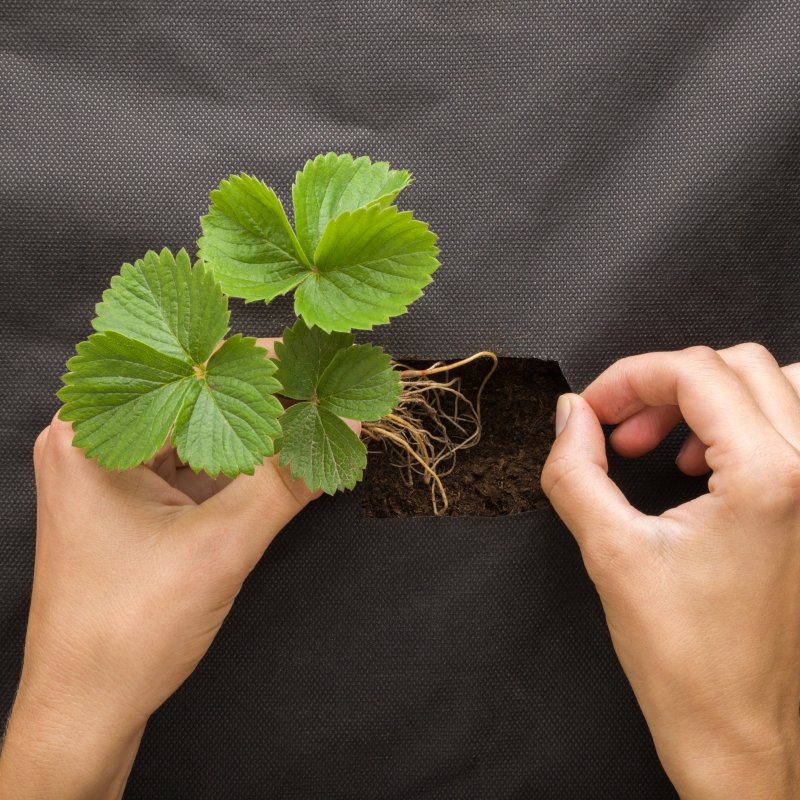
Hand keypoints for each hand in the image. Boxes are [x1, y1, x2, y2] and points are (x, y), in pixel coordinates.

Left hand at [0, 339, 340, 799]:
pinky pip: (202, 468)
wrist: (88, 710)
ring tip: (322, 415)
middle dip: (269, 399)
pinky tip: (292, 458)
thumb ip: (287, 481)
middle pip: (200, 400)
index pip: (192, 372)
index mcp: (93, 434)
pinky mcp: (139, 501)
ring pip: (206, 434)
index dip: (263, 363)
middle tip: (332, 386)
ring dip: (262, 434)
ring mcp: (119, 473)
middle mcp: (100, 441)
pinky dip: (246, 467)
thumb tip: (347, 424)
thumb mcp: (220, 547)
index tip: (321, 356)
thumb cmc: (127, 632)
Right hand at [542, 343, 799, 797]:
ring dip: (709, 398)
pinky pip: (795, 429)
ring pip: (777, 386)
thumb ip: (576, 470)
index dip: (627, 378)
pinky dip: (744, 424)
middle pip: (737, 366)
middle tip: (618, 427)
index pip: (694, 372)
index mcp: (771, 477)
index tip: (593, 411)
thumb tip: (572, 417)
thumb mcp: (610, 552)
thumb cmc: (689, 663)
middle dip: (663, 385)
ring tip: (665, 442)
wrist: (742, 735)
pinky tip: (704, 468)